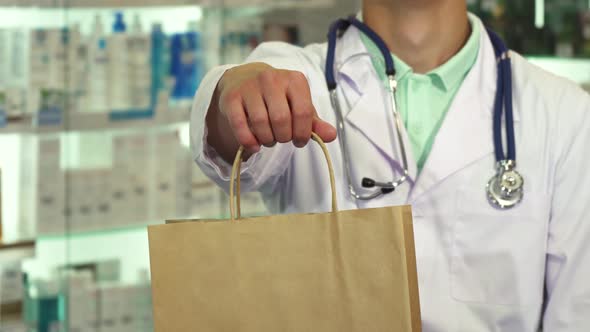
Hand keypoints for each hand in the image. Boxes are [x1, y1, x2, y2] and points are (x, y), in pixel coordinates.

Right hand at [211, 62, 336, 157]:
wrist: (245, 78)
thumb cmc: (279, 97)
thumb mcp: (299, 106)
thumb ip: (315, 123)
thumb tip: (331, 136)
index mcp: (294, 80)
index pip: (303, 112)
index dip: (303, 133)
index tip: (298, 141)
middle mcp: (271, 78)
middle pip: (282, 120)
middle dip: (283, 137)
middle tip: (281, 138)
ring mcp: (249, 86)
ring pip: (261, 123)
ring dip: (267, 140)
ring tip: (269, 139)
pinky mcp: (231, 97)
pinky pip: (240, 125)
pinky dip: (248, 141)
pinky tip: (254, 145)